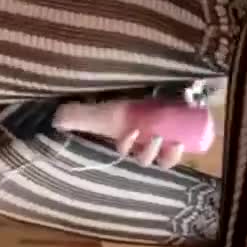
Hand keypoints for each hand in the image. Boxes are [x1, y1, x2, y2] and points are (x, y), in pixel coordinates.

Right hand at [53, 100, 187, 168]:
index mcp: (124, 142)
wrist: (142, 87)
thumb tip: (56, 121)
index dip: (127, 145)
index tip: (131, 131)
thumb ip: (76, 115)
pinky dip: (188, 144)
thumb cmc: (117, 103)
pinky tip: (191, 138)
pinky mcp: (179, 130)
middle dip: (151, 154)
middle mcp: (143, 145)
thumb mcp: (97, 109)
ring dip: (171, 155)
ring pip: (167, 157)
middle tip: (155, 138)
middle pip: (149, 159)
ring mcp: (162, 139)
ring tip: (176, 145)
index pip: (125, 151)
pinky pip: (184, 143)